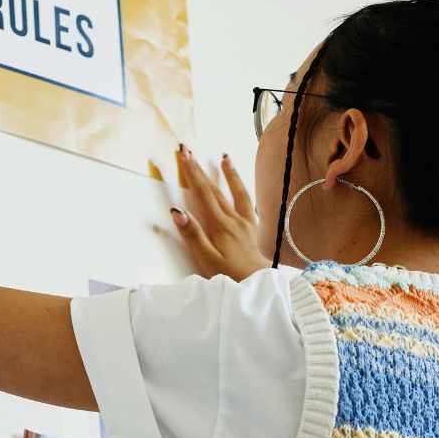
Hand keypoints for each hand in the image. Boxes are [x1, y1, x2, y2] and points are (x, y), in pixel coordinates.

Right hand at [168, 145, 264, 279]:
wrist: (260, 285)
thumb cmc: (231, 276)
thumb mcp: (207, 259)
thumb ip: (193, 236)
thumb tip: (178, 212)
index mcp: (220, 226)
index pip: (203, 193)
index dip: (192, 173)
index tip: (184, 155)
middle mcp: (234, 220)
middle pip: (215, 189)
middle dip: (201, 169)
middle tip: (190, 152)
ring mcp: (246, 224)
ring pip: (236, 193)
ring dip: (229, 174)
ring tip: (224, 157)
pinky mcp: (253, 230)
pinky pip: (248, 204)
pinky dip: (244, 191)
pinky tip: (243, 188)